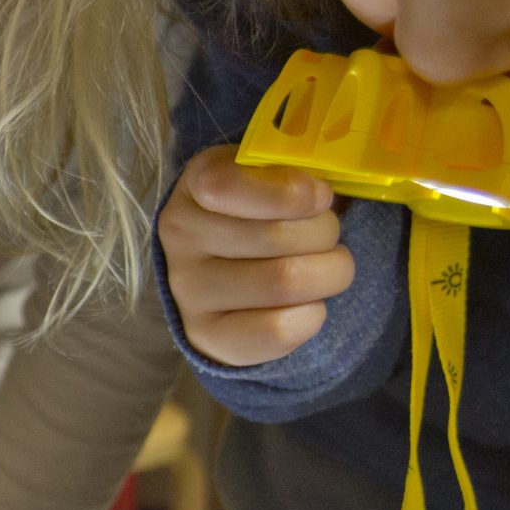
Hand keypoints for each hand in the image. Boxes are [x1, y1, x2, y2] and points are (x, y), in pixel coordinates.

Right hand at [156, 144, 353, 368]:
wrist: (228, 275)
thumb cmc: (263, 215)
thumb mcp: (271, 177)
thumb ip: (291, 173)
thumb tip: (319, 194)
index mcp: (196, 185)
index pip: (226, 186)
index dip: (289, 192)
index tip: (321, 196)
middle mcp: (181, 238)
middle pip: (277, 237)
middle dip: (326, 233)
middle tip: (326, 235)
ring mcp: (188, 291)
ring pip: (285, 283)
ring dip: (328, 274)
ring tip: (325, 267)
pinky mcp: (206, 337)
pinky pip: (278, 331)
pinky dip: (312, 316)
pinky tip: (307, 304)